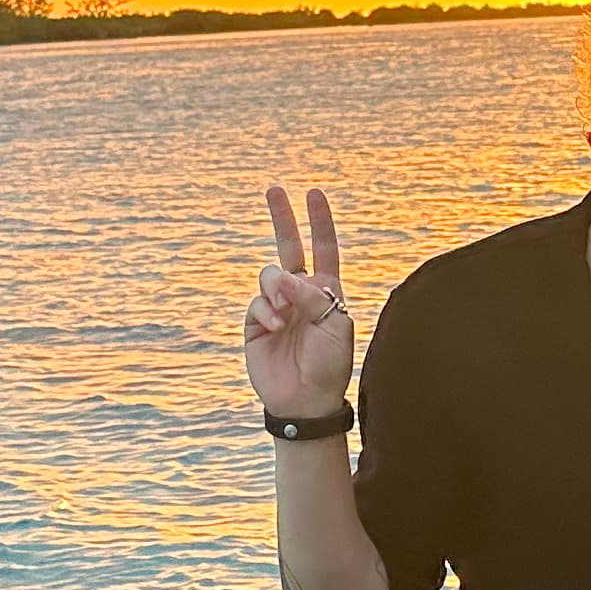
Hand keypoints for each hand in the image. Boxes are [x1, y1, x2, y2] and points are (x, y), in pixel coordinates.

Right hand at [246, 183, 354, 422]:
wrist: (306, 400)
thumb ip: (312, 295)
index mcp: (326, 291)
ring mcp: (277, 307)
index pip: (323, 248)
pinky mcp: (256, 324)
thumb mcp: (334, 325)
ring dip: (277, 289)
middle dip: (283, 218)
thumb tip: (284, 276)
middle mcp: (300, 294)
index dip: (319, 222)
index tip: (314, 193)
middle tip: (274, 189)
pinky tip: (275, 327)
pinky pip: (257, 302)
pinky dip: (266, 310)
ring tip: (285, 315)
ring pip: (269, 275)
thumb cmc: (329, 364)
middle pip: (289, 248)